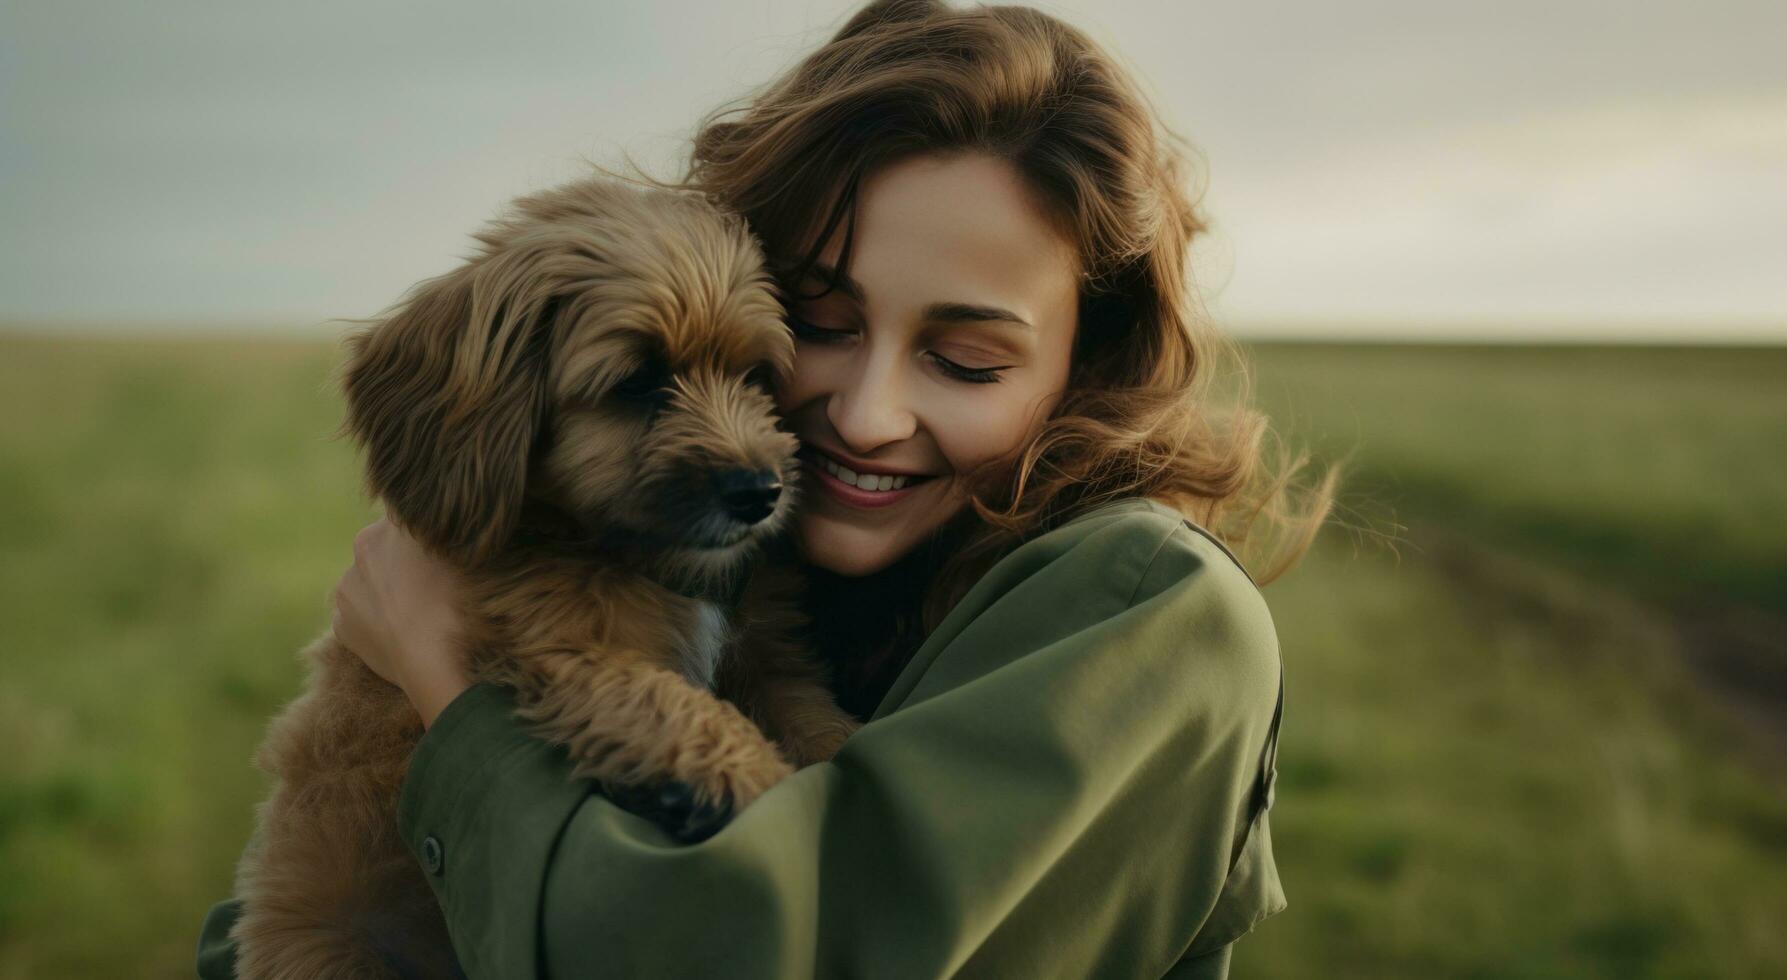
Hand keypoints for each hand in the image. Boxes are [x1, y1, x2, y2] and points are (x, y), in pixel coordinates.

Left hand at [332, 516, 472, 727]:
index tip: (442, 550)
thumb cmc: (456, 605)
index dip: (427, 533)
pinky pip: (359, 614)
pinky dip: (376, 620)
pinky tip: (400, 633)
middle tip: (431, 586)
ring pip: (369, 581)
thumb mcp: (463, 557)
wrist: (431, 664)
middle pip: (385, 547)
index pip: (409, 517)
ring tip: (416, 614)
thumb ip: (445, 536)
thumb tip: (448, 530)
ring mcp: (347, 587)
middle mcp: (362, 548)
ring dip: (386, 590)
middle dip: (402, 561)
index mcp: (392, 524)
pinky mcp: (341, 623)